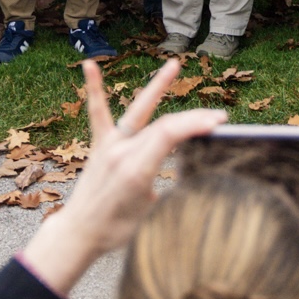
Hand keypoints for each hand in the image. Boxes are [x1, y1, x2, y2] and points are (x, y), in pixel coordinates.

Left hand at [18, 60, 224, 296]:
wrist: (80, 233)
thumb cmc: (116, 230)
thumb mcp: (152, 214)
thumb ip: (169, 190)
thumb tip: (194, 178)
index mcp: (135, 171)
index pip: (169, 136)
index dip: (195, 125)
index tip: (218, 123)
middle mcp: (121, 153)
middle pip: (162, 125)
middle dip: (194, 118)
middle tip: (218, 116)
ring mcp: (109, 147)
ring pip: (138, 112)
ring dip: (157, 87)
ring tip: (173, 65)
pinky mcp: (99, 146)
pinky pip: (98, 114)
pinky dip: (94, 89)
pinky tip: (89, 65)